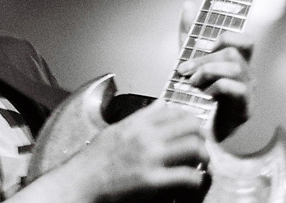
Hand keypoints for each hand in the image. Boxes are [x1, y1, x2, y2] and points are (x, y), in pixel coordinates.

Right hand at [74, 102, 208, 201]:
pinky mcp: (153, 181)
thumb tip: (161, 103)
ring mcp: (151, 158)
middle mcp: (146, 137)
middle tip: (200, 147)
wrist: (82, 181)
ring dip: (203, 157)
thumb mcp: (117, 129)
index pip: (175, 111)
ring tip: (200, 164)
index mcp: (137, 123)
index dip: (189, 120)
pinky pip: (188, 176)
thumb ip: (142, 116)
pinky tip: (192, 181)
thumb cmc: (96, 158)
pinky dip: (196, 179)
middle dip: (200, 137)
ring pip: (194, 148)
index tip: (191, 130)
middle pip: (191, 126)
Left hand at [176, 1, 253, 140]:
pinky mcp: (245, 108)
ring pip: (234, 68)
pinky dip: (216, 87)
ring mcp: (248, 91)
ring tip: (192, 83)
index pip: (245, 40)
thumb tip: (189, 5)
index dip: (227, 37)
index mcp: (236, 61)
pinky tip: (204, 94)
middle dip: (204, 59)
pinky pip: (235, 88)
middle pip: (233, 53)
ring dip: (207, 71)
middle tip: (184, 69)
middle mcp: (246, 74)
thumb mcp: (190, 59)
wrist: (198, 128)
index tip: (204, 46)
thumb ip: (190, 34)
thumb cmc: (198, 93)